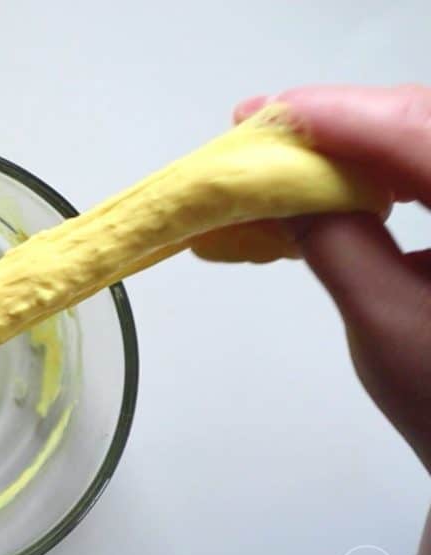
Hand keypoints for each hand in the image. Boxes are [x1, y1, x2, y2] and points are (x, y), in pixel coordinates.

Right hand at [232, 84, 430, 554]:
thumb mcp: (384, 322)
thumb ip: (334, 243)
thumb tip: (280, 191)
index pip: (417, 133)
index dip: (338, 116)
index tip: (260, 114)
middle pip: (424, 124)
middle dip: (343, 122)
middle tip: (259, 129)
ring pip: (428, 142)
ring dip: (359, 145)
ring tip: (286, 157)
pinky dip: (386, 173)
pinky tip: (342, 185)